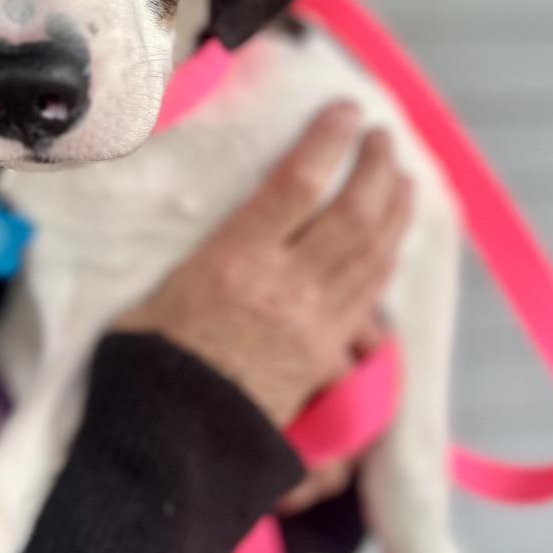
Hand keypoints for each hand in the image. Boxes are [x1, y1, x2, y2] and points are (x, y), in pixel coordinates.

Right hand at [116, 102, 410, 427]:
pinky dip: (386, 257)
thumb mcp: (159, 289)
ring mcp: (315, 322)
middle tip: (383, 138)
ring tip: (403, 175)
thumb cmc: (149, 360)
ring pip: (372, 252)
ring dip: (394, 208)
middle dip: (376, 167)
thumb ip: (206, 250)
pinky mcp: (327, 353)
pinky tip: (394, 237)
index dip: (328, 140)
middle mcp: (285, 285)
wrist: (171, 441)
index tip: (345, 111)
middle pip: (352, 214)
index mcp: (234, 260)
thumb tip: (232, 219)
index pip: (297, 185)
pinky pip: (369, 295)